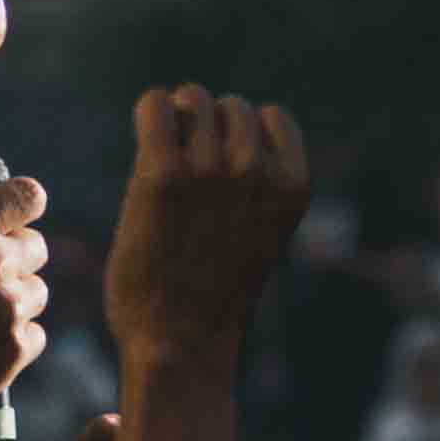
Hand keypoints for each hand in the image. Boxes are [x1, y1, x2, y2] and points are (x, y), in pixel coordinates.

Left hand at [105, 90, 313, 359]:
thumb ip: (256, 181)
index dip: (242, 137)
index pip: (272, 116)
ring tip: (168, 167)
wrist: (179, 340)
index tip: (224, 172)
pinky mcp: (162, 174)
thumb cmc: (216, 291)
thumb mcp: (262, 231)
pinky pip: (155, 105)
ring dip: (177, 124)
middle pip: (229, 106)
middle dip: (207, 129)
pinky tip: (147, 145)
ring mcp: (210, 169)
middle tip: (188, 176)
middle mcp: (258, 170)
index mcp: (293, 185)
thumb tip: (218, 119)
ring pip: (193, 100)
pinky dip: (151, 115)